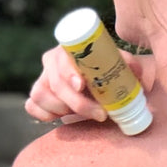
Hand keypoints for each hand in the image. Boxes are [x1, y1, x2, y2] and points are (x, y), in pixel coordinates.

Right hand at [24, 45, 154, 125]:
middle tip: (101, 114)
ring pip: (40, 96)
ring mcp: (42, 79)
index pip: (63, 61)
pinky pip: (31, 106)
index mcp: (68, 50)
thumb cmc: (109, 71)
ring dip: (61, 109)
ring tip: (82, 115)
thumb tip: (135, 71)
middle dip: (78, 103)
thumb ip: (129, 64)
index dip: (69, 74)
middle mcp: (51, 62)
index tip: (82, 85)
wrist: (97, 79)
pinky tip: (62, 117)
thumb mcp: (120, 65)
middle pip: (55, 84)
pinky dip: (44, 114)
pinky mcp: (37, 96)